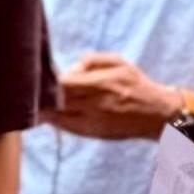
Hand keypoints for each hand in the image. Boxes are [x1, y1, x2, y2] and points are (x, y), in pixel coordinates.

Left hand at [49, 51, 184, 140]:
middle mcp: (95, 104)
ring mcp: (93, 121)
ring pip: (59, 116)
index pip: (65, 83)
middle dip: (45, 94)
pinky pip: (67, 128)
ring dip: (46, 109)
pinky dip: (55, 120)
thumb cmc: (136, 84)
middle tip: (38, 88)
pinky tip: (50, 114)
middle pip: (58, 100)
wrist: (156, 114)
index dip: (51, 79)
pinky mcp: (93, 133)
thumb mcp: (120, 63)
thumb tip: (72, 67)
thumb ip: (94, 60)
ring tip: (39, 102)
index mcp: (101, 83)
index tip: (46, 75)